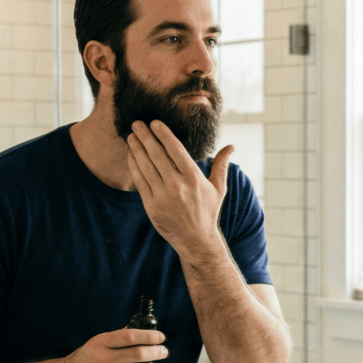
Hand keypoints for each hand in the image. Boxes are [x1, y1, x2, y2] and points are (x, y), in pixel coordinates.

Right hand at [55, 328, 167, 362]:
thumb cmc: (87, 358)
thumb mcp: (98, 343)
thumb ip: (118, 337)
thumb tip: (142, 328)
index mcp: (101, 343)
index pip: (130, 336)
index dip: (149, 336)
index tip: (161, 337)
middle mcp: (103, 359)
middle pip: (138, 354)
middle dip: (156, 352)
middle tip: (163, 351)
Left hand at [126, 120, 233, 256]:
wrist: (195, 239)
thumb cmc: (207, 211)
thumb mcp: (219, 188)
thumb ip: (221, 165)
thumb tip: (231, 146)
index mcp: (193, 177)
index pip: (175, 149)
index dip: (163, 134)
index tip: (154, 123)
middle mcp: (177, 184)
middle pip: (157, 155)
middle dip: (145, 137)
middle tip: (137, 123)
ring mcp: (163, 195)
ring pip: (146, 166)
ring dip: (137, 149)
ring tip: (131, 136)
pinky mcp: (151, 206)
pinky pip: (140, 182)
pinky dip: (134, 167)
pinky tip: (131, 156)